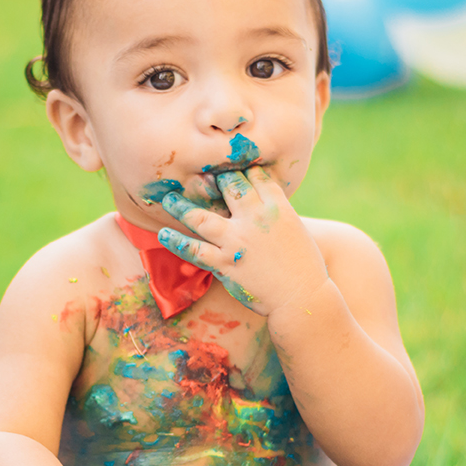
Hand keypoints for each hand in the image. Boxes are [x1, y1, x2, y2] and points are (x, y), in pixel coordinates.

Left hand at [157, 167, 327, 316]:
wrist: (302, 296)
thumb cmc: (304, 266)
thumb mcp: (295, 228)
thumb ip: (274, 213)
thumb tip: (257, 203)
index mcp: (277, 206)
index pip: (255, 176)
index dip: (242, 170)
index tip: (230, 168)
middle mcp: (254, 218)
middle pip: (229, 186)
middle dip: (215, 178)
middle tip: (200, 175)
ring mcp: (237, 240)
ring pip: (201, 217)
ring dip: (181, 207)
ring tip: (167, 200)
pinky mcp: (225, 264)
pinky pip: (194, 250)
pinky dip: (176, 242)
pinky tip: (162, 235)